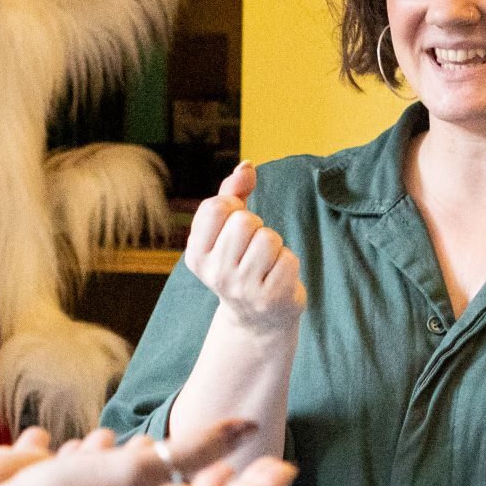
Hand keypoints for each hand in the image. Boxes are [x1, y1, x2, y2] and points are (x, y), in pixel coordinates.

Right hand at [0, 418, 298, 485]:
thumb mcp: (143, 468)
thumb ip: (197, 448)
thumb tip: (247, 426)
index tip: (286, 464)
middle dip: (220, 471)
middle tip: (242, 450)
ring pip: (151, 484)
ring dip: (158, 458)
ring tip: (158, 435)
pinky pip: (107, 479)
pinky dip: (108, 458)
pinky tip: (95, 443)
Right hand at [183, 162, 306, 332]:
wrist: (257, 319)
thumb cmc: (243, 263)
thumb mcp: (228, 229)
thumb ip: (233, 193)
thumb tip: (247, 166)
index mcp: (197, 253)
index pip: (216, 207)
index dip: (234, 207)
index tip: (234, 225)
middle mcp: (215, 273)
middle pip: (245, 221)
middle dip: (257, 227)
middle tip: (253, 249)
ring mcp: (241, 289)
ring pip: (269, 238)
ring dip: (275, 246)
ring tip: (266, 264)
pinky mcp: (269, 299)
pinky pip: (288, 259)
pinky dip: (288, 263)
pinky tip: (277, 278)